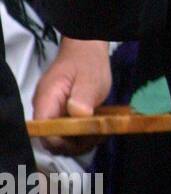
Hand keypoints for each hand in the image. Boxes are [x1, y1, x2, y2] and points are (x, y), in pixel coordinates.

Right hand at [31, 37, 111, 155]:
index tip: (86, 138)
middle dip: (75, 143)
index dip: (64, 140)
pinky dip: (83, 134)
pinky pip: (69, 131)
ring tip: (102, 132)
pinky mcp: (62, 114)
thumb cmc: (87, 62)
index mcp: (46, 101)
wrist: (86, 50)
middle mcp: (45, 110)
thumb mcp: (90, 78)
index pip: (46, 132)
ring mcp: (53, 112)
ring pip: (62, 138)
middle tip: (99, 135)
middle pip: (52, 139)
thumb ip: (83, 96)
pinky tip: (99, 128)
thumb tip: (78, 113)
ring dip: (82, 140)